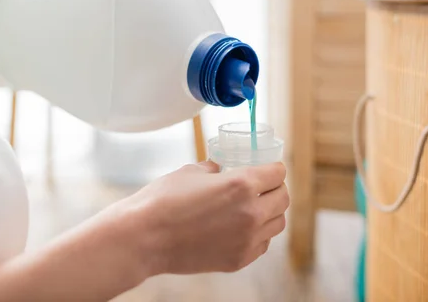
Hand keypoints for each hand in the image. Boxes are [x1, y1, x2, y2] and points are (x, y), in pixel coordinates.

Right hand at [131, 161, 289, 274]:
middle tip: (263, 186)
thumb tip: (219, 168)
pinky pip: (262, 244)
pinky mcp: (238, 260)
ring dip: (270, 212)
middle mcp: (251, 213)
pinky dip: (259, 234)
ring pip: (277, 223)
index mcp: (241, 184)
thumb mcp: (190, 172)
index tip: (268, 168)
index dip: (273, 167)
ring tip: (254, 207)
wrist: (145, 238)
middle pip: (283, 198)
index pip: (277, 173)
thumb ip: (213, 168)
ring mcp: (246, 240)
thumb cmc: (164, 200)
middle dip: (276, 188)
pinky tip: (242, 227)